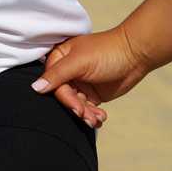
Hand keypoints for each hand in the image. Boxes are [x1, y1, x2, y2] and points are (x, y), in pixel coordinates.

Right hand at [33, 26, 151, 125]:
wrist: (136, 54)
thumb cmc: (106, 51)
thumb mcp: (79, 62)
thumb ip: (57, 74)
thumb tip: (35, 87)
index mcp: (60, 58)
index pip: (53, 83)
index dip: (64, 97)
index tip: (76, 108)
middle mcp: (68, 71)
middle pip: (64, 96)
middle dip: (76, 108)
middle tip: (87, 116)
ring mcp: (80, 83)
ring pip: (75, 105)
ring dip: (85, 114)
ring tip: (97, 119)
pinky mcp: (93, 94)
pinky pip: (87, 109)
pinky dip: (93, 115)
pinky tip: (101, 118)